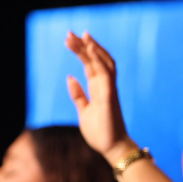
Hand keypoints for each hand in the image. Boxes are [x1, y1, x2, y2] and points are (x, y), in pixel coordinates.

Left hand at [65, 32, 135, 161]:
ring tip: (80, 36)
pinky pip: (105, 74)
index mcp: (99, 89)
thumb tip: (70, 77)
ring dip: (92, 49)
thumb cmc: (101, 132)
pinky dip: (99, 60)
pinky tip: (90, 50)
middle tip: (70, 33)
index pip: (91, 65)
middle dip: (84, 46)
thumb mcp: (84, 111)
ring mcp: (109, 90)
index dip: (82, 51)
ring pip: (103, 63)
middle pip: (96, 60)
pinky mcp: (109, 97)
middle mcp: (105, 86)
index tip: (71, 39)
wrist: (113, 148)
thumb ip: (78, 95)